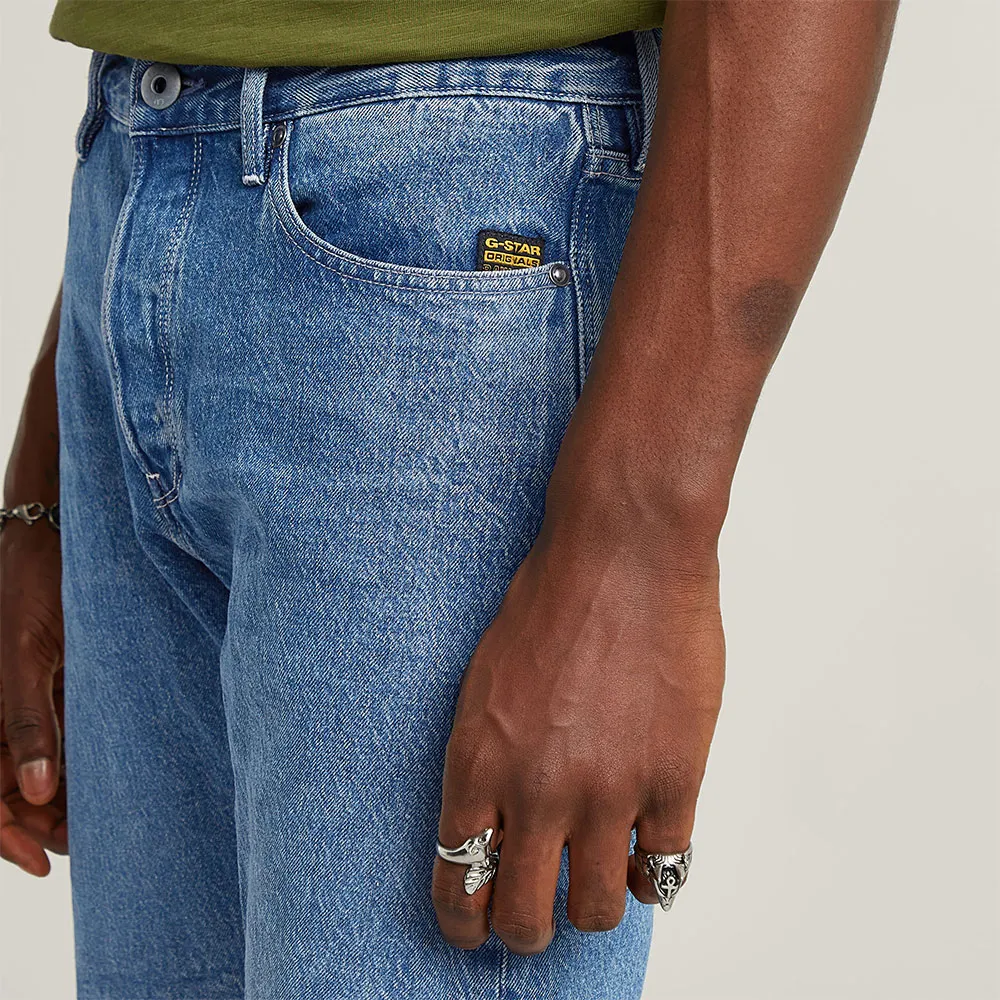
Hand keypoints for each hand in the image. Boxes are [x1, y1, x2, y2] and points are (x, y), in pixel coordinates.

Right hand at [1, 517, 66, 875]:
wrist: (52, 535)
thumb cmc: (34, 584)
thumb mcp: (29, 653)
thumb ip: (27, 719)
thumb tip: (34, 789)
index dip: (6, 836)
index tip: (44, 863)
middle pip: (8, 789)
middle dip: (40, 825)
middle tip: (85, 848)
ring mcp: (25, 698)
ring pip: (34, 769)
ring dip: (60, 801)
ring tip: (99, 826)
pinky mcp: (52, 682)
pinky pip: (57, 736)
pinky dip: (76, 765)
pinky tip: (103, 782)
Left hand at [432, 510, 723, 952]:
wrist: (623, 554)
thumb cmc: (551, 602)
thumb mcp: (485, 684)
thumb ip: (490, 763)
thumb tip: (501, 823)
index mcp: (479, 764)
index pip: (457, 884)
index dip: (464, 923)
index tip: (473, 930)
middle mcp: (537, 790)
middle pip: (523, 920)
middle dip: (525, 932)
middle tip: (534, 920)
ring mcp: (608, 790)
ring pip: (596, 911)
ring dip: (591, 908)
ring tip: (594, 881)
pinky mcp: (672, 778)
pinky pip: (664, 869)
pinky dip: (652, 874)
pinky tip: (643, 852)